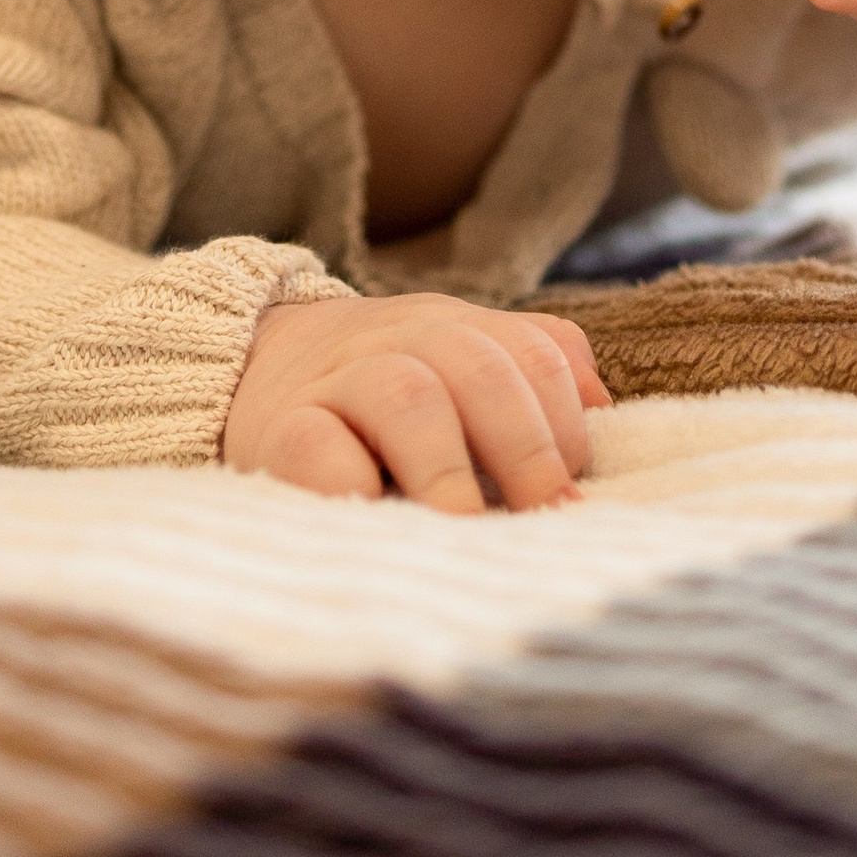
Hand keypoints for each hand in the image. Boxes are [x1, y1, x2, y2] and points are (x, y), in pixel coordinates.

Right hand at [222, 294, 608, 510]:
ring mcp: (337, 381)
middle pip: (477, 365)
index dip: (565, 419)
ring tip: (468, 528)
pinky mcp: (278, 429)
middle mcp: (400, 341)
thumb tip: (604, 407)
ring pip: (405, 393)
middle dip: (523, 444)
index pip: (534, 351)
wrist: (252, 365)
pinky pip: (313, 443)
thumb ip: (530, 373)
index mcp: (454, 328)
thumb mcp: (456, 362)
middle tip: (545, 516)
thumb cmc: (383, 393)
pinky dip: (350, 480)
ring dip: (449, 467)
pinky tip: (377, 516)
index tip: (574, 494)